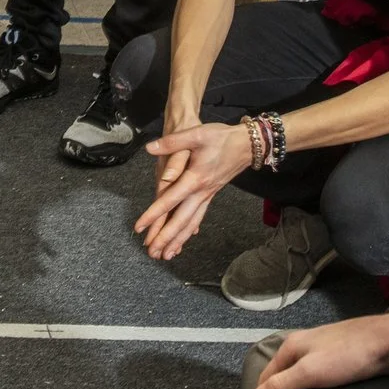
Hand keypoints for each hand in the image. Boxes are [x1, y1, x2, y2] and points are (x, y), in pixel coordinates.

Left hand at [133, 122, 244, 259]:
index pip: (169, 201)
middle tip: (152, 253)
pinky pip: (198, 217)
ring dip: (178, 240)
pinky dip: (190, 231)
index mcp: (195, 179)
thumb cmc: (223, 138)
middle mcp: (201, 192)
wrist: (249, 144)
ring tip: (166, 254)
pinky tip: (185, 239)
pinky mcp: (211, 194)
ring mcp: (207, 195)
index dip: (153, 215)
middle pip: (181, 221)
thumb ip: (172, 142)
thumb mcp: (196, 134)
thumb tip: (150, 147)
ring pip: (191, 223)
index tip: (140, 227)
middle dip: (165, 238)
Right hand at [244, 316, 388, 388]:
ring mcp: (320, 353)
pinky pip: (313, 381)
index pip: (263, 380)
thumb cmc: (347, 355)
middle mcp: (301, 348)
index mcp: (290, 348)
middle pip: (278, 379)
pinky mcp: (338, 361)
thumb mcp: (310, 372)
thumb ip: (281, 386)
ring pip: (296, 380)